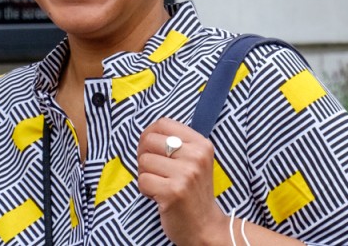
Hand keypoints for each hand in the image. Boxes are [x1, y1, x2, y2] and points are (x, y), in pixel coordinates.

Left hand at [137, 117, 226, 244]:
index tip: (151, 148)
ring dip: (145, 175)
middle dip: (144, 155)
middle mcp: (196, 156)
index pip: (164, 123)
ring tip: (160, 184)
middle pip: (150, 140)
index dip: (150, 134)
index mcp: (201, 144)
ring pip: (144, 161)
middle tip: (154, 170)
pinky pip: (143, 181)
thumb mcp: (195, 161)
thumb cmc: (194, 192)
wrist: (205, 226)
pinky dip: (145, 190)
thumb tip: (147, 133)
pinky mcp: (173, 191)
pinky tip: (159, 196)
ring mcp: (186, 173)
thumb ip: (177, 144)